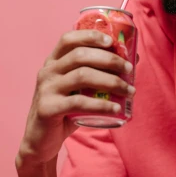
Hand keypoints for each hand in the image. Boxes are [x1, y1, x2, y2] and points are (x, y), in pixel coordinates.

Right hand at [16, 30, 134, 167]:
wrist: (41, 141)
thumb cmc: (66, 111)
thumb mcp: (81, 89)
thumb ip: (100, 73)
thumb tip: (134, 57)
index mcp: (53, 62)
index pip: (68, 39)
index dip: (90, 36)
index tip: (111, 41)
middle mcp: (47, 72)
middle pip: (80, 55)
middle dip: (109, 59)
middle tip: (129, 68)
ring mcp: (46, 90)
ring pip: (82, 76)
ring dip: (111, 81)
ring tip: (129, 90)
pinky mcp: (48, 109)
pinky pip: (79, 103)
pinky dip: (101, 104)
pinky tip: (117, 108)